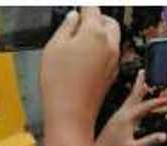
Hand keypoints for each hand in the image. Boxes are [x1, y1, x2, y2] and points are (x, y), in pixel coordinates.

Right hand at [39, 7, 119, 133]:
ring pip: (112, 38)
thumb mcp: (53, 48)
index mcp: (95, 33)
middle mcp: (109, 45)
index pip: (92, 9)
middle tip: (81, 22)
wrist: (71, 115)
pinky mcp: (112, 75)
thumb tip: (73, 17)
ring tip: (81, 42)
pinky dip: (101, 50)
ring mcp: (113, 61)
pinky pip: (110, 54)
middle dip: (97, 18)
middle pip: (109, 22)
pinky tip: (85, 59)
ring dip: (100, 35)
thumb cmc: (59, 83)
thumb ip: (65, 28)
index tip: (77, 8)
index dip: (83, 7)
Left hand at [92, 69, 166, 145]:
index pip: (145, 106)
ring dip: (136, 92)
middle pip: (133, 96)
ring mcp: (116, 119)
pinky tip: (133, 106)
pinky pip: (125, 107)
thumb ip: (149, 142)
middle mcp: (120, 115)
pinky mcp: (113, 124)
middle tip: (143, 70)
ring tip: (143, 84)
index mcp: (126, 119)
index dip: (157, 102)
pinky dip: (131, 102)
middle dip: (139, 84)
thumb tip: (165, 136)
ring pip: (128, 101)